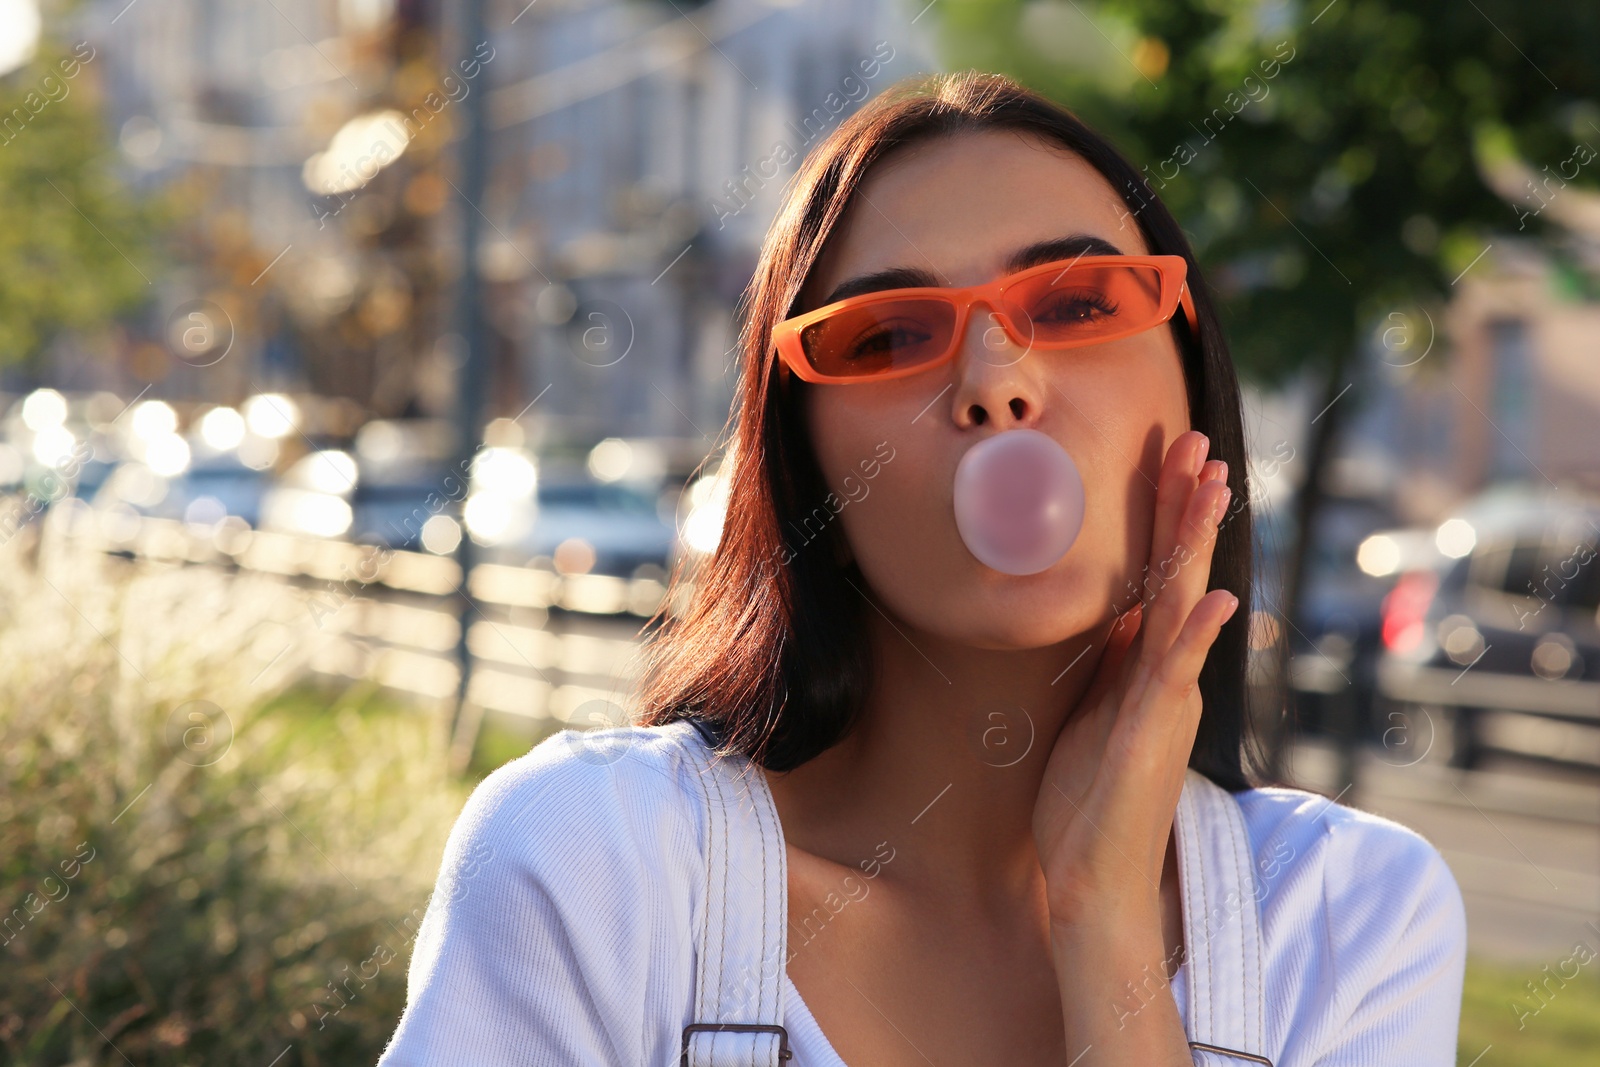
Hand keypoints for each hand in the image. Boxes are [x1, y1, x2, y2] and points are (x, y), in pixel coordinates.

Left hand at [1031, 429, 1237, 926]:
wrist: (1092, 874)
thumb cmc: (1092, 798)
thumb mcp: (1097, 710)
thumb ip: (1117, 661)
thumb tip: (1122, 611)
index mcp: (1147, 664)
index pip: (1159, 573)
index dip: (1165, 516)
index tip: (1172, 457)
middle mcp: (1166, 674)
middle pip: (1179, 573)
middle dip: (1187, 507)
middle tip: (1199, 440)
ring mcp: (1165, 701)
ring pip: (1184, 608)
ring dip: (1197, 546)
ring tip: (1213, 486)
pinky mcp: (1154, 734)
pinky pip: (1177, 675)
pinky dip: (1198, 635)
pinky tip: (1214, 598)